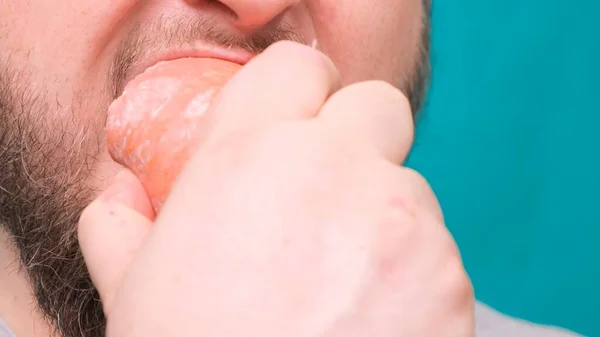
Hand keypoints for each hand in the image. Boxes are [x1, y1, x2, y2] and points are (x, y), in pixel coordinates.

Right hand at [78, 40, 474, 336]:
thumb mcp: (134, 288)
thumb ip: (123, 225)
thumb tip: (122, 202)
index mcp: (249, 157)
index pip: (297, 67)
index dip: (299, 92)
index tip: (300, 122)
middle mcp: (333, 170)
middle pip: (376, 106)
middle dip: (358, 139)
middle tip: (332, 193)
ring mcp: (401, 220)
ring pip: (408, 185)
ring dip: (383, 217)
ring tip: (341, 281)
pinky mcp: (449, 276)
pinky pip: (437, 249)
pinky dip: (413, 273)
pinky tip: (372, 316)